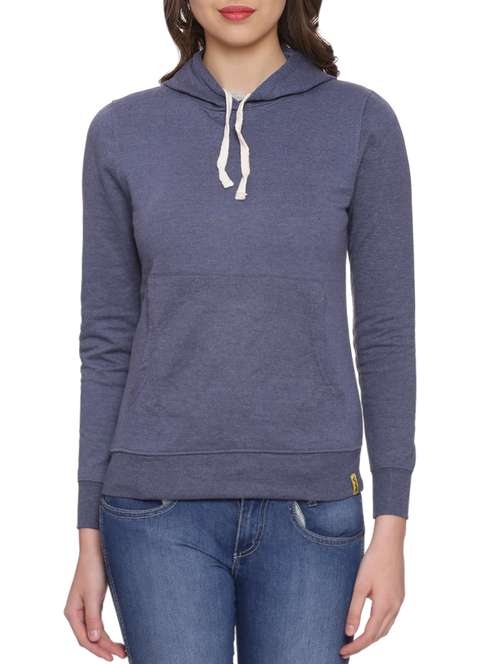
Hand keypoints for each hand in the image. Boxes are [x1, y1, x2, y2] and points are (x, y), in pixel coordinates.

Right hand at [64, 529, 125, 660]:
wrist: (96, 550)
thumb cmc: (92, 569)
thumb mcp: (93, 595)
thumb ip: (93, 617)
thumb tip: (93, 640)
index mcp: (72, 613)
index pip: (84, 639)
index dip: (98, 650)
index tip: (112, 657)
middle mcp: (76, 613)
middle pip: (89, 638)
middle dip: (104, 648)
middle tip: (122, 655)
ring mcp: (83, 609)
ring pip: (94, 632)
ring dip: (106, 642)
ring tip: (122, 649)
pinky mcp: (92, 603)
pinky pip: (97, 624)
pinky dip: (104, 632)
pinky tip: (112, 638)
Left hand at [340, 515, 405, 658]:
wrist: (390, 543)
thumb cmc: (373, 561)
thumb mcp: (360, 585)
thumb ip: (354, 610)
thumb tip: (349, 632)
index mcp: (385, 606)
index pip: (369, 635)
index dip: (356, 646)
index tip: (342, 652)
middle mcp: (395, 607)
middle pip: (379, 635)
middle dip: (363, 644)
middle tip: (347, 648)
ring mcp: (399, 602)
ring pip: (386, 628)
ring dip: (372, 636)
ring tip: (356, 640)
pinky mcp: (399, 595)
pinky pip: (390, 618)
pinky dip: (379, 626)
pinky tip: (370, 623)